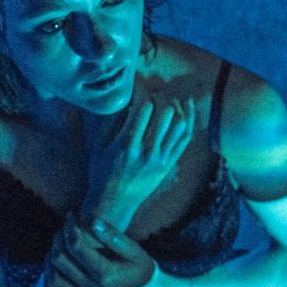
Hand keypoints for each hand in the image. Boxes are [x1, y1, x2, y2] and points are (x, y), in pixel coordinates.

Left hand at [42, 213, 156, 286]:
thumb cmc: (140, 267)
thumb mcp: (135, 250)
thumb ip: (114, 237)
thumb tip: (93, 222)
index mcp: (106, 274)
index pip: (76, 246)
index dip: (70, 227)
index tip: (72, 215)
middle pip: (60, 258)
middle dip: (60, 237)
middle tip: (68, 225)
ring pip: (52, 273)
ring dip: (53, 251)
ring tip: (63, 238)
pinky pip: (53, 284)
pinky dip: (51, 268)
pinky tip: (60, 254)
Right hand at [83, 91, 196, 215]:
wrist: (113, 204)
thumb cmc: (101, 173)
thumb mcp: (97, 147)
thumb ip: (109, 121)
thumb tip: (122, 98)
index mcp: (126, 145)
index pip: (143, 107)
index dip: (142, 89)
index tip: (137, 82)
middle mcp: (146, 151)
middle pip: (164, 111)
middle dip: (159, 95)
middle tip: (151, 91)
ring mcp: (161, 159)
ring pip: (178, 123)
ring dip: (174, 104)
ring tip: (165, 98)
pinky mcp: (169, 164)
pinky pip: (185, 137)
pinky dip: (189, 118)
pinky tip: (187, 104)